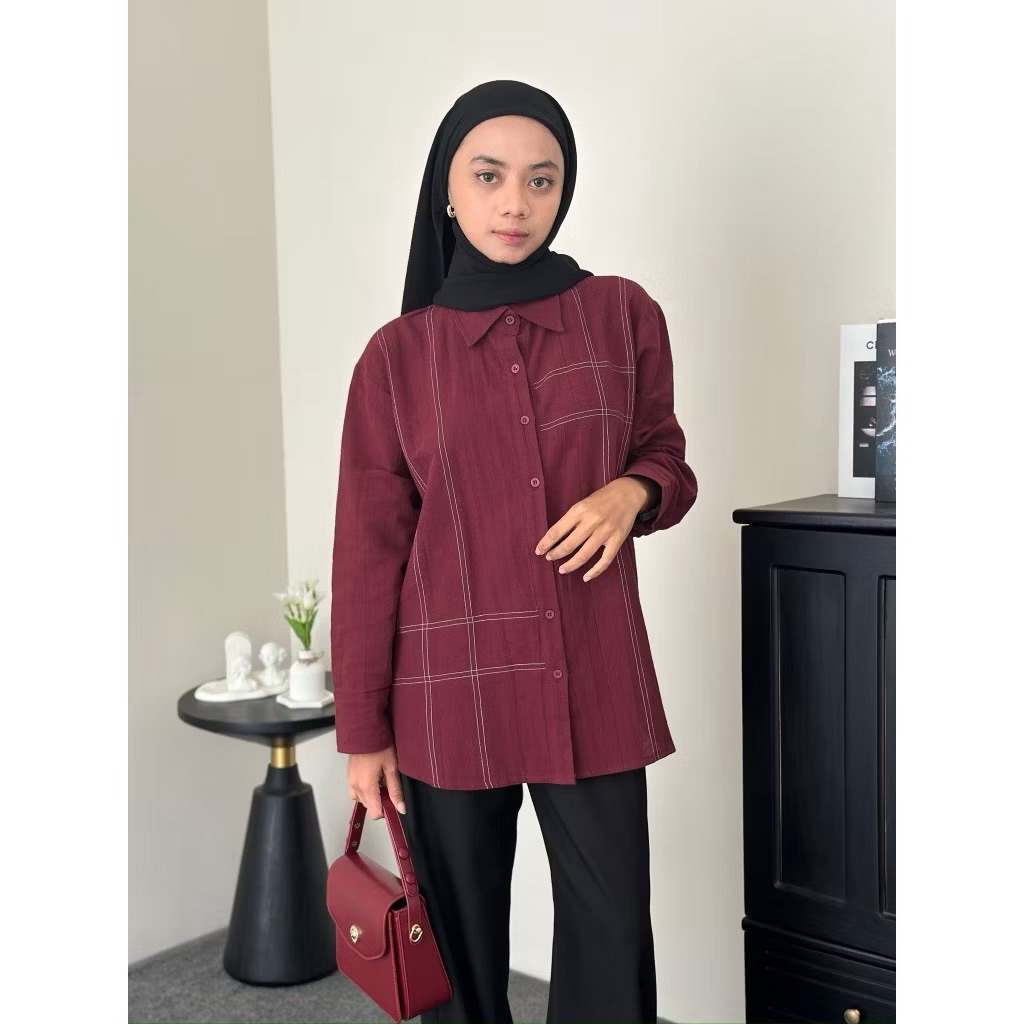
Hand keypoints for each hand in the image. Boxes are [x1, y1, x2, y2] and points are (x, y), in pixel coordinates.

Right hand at [347, 746, 405, 817]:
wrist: (365, 730)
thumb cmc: (380, 746)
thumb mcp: (391, 768)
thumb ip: (395, 790)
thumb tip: (401, 808)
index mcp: (366, 787)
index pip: (374, 812)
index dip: (385, 810)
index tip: (393, 801)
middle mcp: (355, 787)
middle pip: (368, 806)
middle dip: (379, 801)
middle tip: (388, 785)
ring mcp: (350, 781)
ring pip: (361, 799)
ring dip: (371, 795)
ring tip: (380, 780)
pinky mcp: (348, 775)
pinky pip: (355, 790)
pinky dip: (363, 789)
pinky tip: (372, 777)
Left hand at [535, 477, 649, 581]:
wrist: (627, 493)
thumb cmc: (602, 499)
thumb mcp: (582, 504)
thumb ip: (571, 519)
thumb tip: (555, 538)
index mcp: (580, 510)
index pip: (557, 530)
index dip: (546, 543)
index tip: (539, 550)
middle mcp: (592, 521)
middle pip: (569, 545)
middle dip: (556, 554)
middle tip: (549, 558)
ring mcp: (605, 532)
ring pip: (584, 555)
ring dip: (570, 565)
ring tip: (562, 569)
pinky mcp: (617, 540)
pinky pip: (605, 560)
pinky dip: (595, 571)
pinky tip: (586, 576)